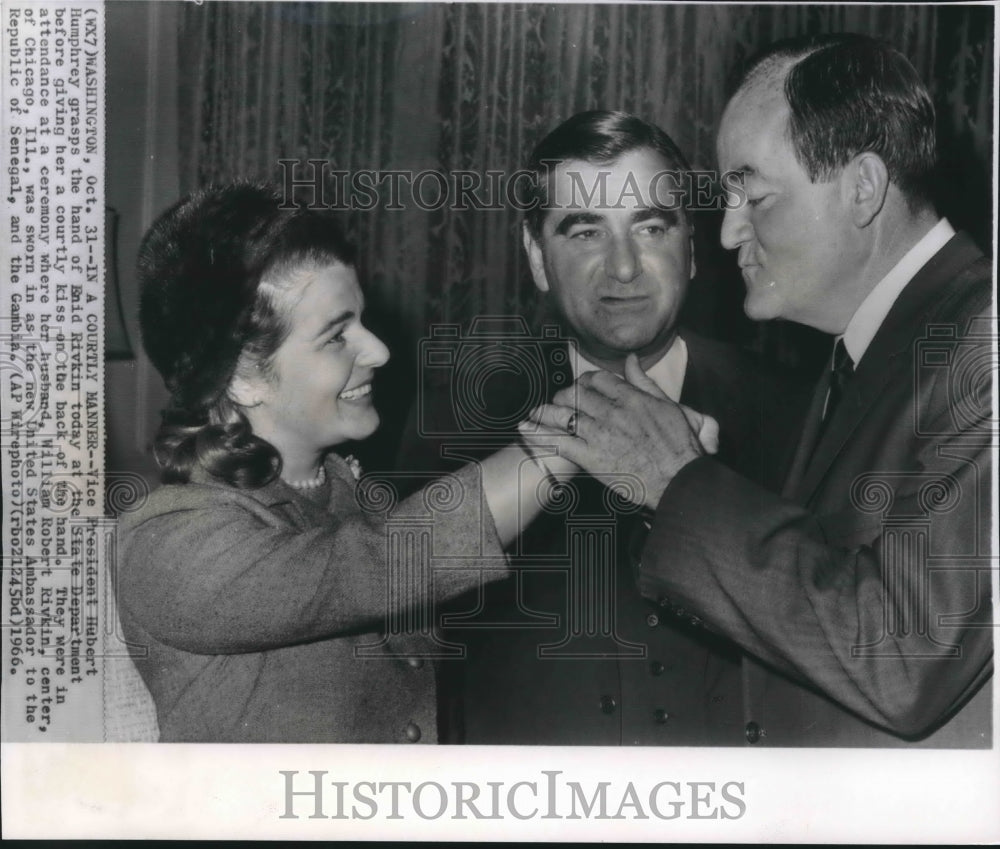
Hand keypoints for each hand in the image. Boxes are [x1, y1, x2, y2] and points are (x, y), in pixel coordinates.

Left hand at [518, 355, 710, 508]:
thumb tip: (631, 359)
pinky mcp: (591, 456)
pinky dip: (539, 435)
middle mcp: (611, 412)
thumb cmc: (678, 446)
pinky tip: (525, 431)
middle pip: (575, 394)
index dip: (585, 381)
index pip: (597, 379)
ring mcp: (600, 434)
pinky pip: (558, 442)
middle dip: (564, 396)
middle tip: (559, 403)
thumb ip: (644, 382)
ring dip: (544, 412)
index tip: (582, 387)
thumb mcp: (668, 406)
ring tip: (533, 414)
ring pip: (562, 414)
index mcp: (631, 398)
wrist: (678, 479)